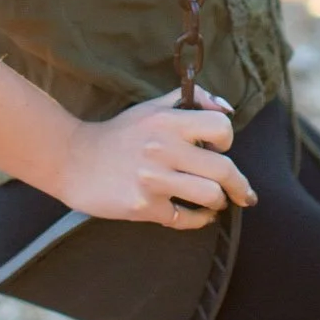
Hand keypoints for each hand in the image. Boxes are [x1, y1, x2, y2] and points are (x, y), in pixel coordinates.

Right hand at [59, 86, 257, 227]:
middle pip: (224, 170)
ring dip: (218, 202)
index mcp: (168, 121)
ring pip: (210, 196)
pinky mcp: (144, 206)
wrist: (74, 160)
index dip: (227, 140)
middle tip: (245, 193)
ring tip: (214, 201)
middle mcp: (163, 149)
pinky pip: (186, 219)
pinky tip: (198, 214)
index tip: (221, 150)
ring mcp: (154, 180)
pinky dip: (198, 219)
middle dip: (240, 185)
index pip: (221, 128)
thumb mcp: (152, 107)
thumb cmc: (119, 133)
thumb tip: (227, 108)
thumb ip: (191, 100)